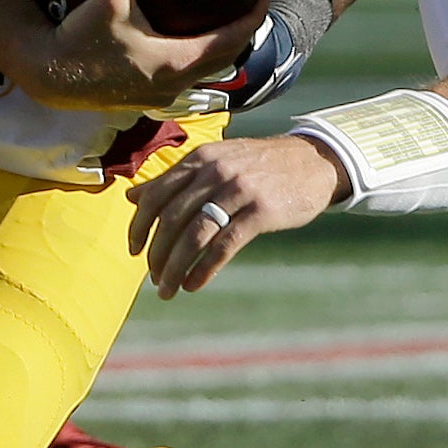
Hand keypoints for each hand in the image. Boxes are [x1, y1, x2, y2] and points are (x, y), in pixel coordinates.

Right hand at [4, 0, 268, 111]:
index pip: (229, 40)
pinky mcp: (145, 100)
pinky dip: (197, 64)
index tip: (264, 1)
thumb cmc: (81, 39)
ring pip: (204, 74)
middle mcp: (174, 83)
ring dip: (219, 52)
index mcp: (175, 60)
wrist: (51, 76)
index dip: (251, 21)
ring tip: (226, 29)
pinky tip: (189, 50)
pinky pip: (184, 81)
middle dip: (241, 35)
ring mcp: (160, 96)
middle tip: (252, 12)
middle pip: (224, 60)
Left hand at [126, 135, 347, 297]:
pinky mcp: (261, 212)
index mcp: (199, 159)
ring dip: (176, 268)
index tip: (134, 250)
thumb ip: (175, 179)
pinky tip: (194, 284)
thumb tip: (133, 197)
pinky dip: (204, 270)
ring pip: (194, 236)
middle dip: (157, 253)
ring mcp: (239, 191)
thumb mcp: (215, 160)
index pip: (156, 195)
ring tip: (168, 288)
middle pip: (172, 219)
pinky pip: (224, 246)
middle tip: (153, 277)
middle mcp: (215, 171)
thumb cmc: (259, 165)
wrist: (314, 160)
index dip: (139, 226)